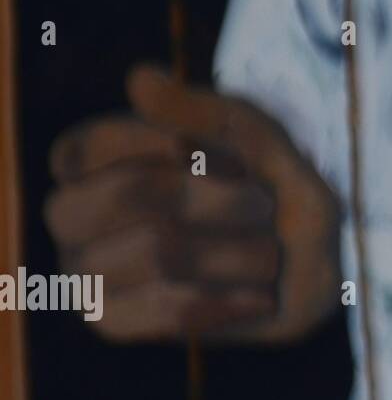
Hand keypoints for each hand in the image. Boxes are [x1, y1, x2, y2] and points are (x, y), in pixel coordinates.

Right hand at [44, 63, 340, 342]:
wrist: (311, 257)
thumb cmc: (269, 182)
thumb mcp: (252, 133)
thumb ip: (200, 108)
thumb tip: (140, 78)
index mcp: (88, 160)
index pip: (92, 145)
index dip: (167, 145)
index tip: (234, 157)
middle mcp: (72, 213)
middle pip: (131, 194)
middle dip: (217, 198)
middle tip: (263, 206)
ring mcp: (84, 270)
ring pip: (160, 254)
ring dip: (238, 252)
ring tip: (268, 252)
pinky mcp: (111, 320)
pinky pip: (167, 311)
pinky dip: (230, 299)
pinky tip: (260, 294)